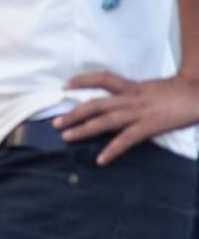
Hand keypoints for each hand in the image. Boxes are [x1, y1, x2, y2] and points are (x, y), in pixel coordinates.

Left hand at [55, 72, 198, 164]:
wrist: (198, 92)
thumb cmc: (177, 92)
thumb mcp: (150, 88)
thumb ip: (133, 94)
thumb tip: (118, 101)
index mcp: (132, 87)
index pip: (103, 78)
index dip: (83, 80)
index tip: (65, 85)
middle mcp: (130, 98)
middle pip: (95, 104)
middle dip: (74, 113)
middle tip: (55, 123)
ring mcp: (139, 112)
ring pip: (104, 121)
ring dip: (83, 129)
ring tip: (66, 137)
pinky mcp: (149, 126)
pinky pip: (126, 139)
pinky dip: (112, 149)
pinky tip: (101, 159)